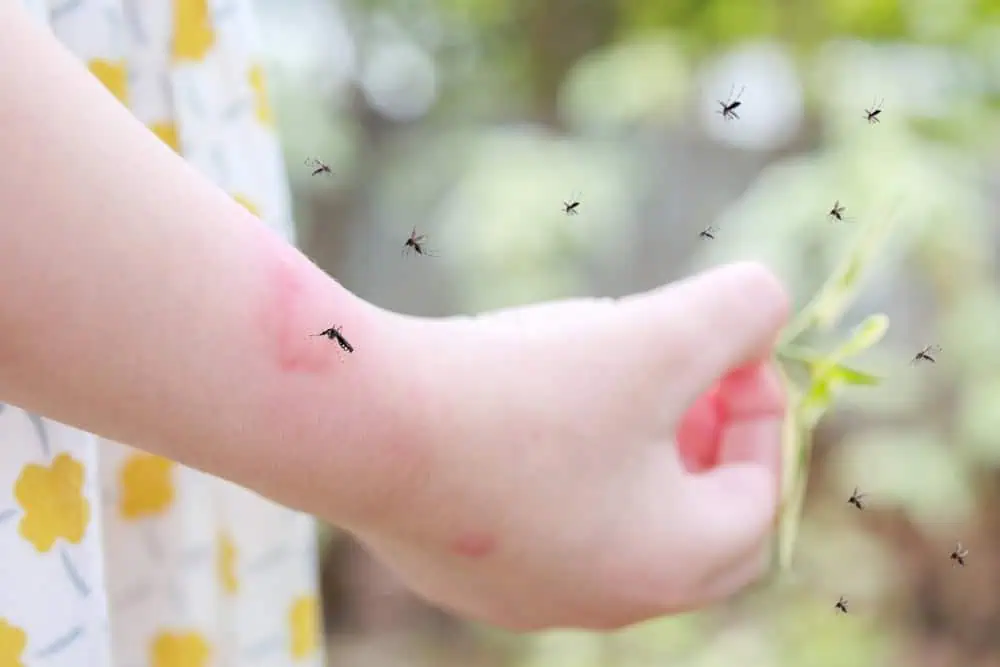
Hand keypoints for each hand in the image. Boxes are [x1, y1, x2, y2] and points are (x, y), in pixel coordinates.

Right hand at [354, 262, 789, 630]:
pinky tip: (526, 415)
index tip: (728, 347)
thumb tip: (768, 303)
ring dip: (636, 459)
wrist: (361, 426)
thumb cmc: (522, 391)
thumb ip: (742, 310)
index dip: (758, 408)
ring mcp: (525, 596)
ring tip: (610, 386)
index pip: (757, 494)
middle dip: (706, 448)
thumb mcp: (655, 335)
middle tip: (690, 383)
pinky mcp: (462, 573)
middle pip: (695, 532)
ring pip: (619, 530)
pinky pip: (546, 528)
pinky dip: (565, 474)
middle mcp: (603, 602)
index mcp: (670, 563)